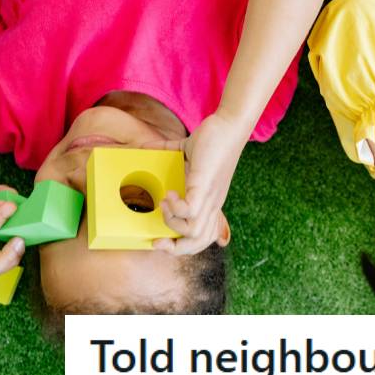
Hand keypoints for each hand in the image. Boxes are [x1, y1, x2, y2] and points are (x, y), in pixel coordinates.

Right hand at [143, 113, 243, 254]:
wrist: (229, 126)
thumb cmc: (213, 139)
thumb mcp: (186, 153)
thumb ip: (166, 151)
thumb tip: (144, 147)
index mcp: (208, 202)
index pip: (202, 237)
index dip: (182, 244)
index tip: (160, 239)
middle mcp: (211, 204)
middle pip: (199, 242)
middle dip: (175, 248)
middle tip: (157, 238)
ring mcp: (210, 197)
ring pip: (195, 232)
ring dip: (172, 222)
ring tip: (164, 203)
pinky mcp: (205, 186)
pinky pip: (191, 211)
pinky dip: (176, 207)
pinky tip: (170, 192)